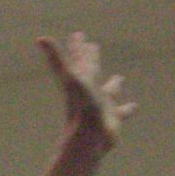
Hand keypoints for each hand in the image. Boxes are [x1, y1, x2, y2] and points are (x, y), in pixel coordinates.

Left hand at [37, 31, 133, 151]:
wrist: (88, 140)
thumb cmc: (80, 108)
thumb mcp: (70, 79)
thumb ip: (56, 59)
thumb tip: (39, 38)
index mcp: (80, 81)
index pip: (78, 60)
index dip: (77, 48)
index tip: (77, 35)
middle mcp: (90, 92)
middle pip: (90, 71)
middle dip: (90, 59)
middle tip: (92, 46)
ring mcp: (101, 105)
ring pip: (109, 92)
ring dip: (114, 85)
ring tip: (119, 78)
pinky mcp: (113, 119)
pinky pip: (122, 111)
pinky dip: (127, 109)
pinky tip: (134, 107)